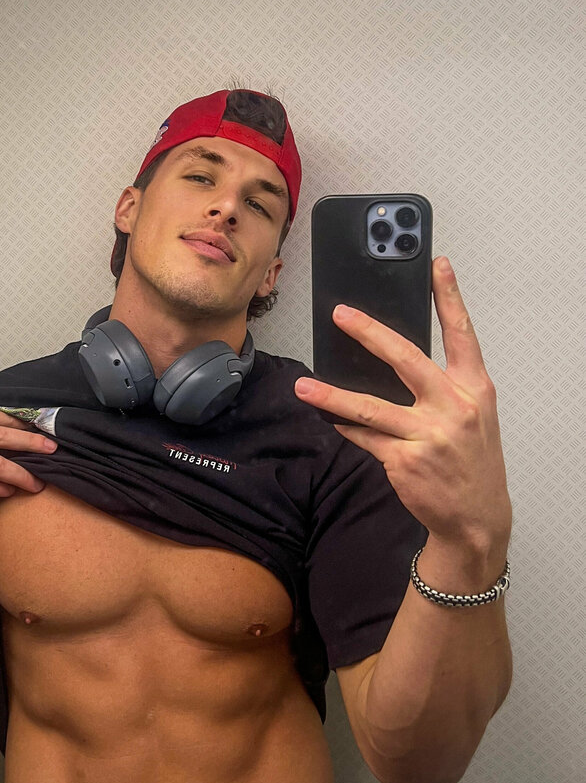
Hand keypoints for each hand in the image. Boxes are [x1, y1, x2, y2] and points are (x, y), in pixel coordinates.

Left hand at [294, 257, 511, 553]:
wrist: (477, 519)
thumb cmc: (472, 462)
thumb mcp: (474, 417)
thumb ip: (445, 386)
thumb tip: (395, 357)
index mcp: (475, 389)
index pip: (462, 334)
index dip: (450, 297)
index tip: (437, 264)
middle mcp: (454, 408)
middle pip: (406, 360)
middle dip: (370, 333)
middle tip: (341, 314)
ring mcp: (429, 436)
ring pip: (370, 408)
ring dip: (331, 397)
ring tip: (304, 386)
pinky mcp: (405, 461)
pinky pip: (365, 438)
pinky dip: (345, 428)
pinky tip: (328, 419)